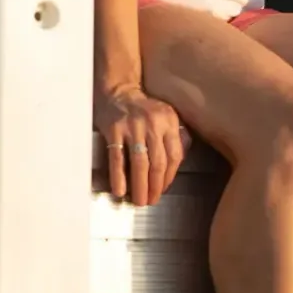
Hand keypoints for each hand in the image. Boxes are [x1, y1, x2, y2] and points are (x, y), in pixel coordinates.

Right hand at [95, 84, 184, 205]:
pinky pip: (117, 158)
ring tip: (139, 200)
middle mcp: (153, 124)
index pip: (174, 155)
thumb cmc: (144, 109)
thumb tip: (179, 163)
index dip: (169, 176)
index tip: (163, 189)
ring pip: (139, 163)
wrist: (118, 91)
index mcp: (169, 121)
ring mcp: (133, 127)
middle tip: (151, 201)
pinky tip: (120, 190)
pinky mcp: (114, 129)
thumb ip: (176, 136)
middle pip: (157, 162)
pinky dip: (118, 176)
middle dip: (155, 186)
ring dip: (140, 185)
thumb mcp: (167, 116)